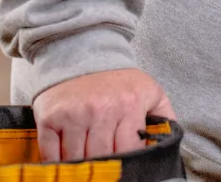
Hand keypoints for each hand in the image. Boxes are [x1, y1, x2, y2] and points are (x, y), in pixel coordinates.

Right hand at [33, 68, 175, 161]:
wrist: (83, 51)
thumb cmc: (119, 79)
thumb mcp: (150, 91)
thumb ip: (165, 116)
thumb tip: (171, 142)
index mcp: (129, 105)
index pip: (129, 150)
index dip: (127, 163)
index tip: (125, 167)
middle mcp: (101, 110)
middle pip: (102, 158)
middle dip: (104, 166)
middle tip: (104, 169)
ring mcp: (74, 114)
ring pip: (77, 160)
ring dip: (81, 166)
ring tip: (87, 165)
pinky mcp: (50, 117)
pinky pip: (51, 154)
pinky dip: (57, 164)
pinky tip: (66, 163)